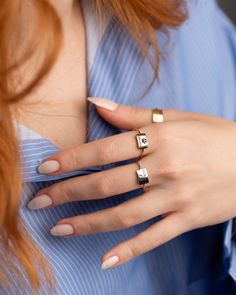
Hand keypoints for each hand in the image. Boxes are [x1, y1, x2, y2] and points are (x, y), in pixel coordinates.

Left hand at [27, 97, 235, 269]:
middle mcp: (164, 168)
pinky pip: (153, 238)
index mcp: (159, 138)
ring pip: (123, 214)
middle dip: (68, 192)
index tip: (46, 168)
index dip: (72, 159)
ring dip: (88, 223)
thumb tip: (96, 103)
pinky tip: (104, 260)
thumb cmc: (213, 134)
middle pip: (106, 184)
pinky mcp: (188, 219)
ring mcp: (176, 197)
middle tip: (39, 201)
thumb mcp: (176, 116)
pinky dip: (128, 250)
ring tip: (59, 229)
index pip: (104, 150)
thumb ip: (133, 113)